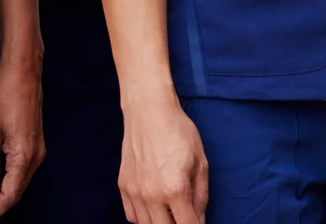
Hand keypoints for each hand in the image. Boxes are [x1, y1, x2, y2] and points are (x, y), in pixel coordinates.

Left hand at [0, 57, 44, 223]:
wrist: (22, 71)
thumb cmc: (4, 96)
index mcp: (24, 156)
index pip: (8, 196)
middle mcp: (34, 156)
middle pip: (14, 192)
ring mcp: (35, 149)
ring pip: (16, 182)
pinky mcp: (32, 142)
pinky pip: (18, 170)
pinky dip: (2, 180)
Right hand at [117, 91, 209, 223]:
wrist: (149, 112)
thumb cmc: (178, 132)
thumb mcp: (200, 161)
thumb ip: (201, 194)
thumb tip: (200, 217)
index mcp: (175, 189)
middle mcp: (152, 196)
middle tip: (186, 217)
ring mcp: (135, 193)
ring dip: (160, 222)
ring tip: (171, 213)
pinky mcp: (123, 187)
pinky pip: (132, 215)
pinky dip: (143, 218)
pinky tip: (154, 210)